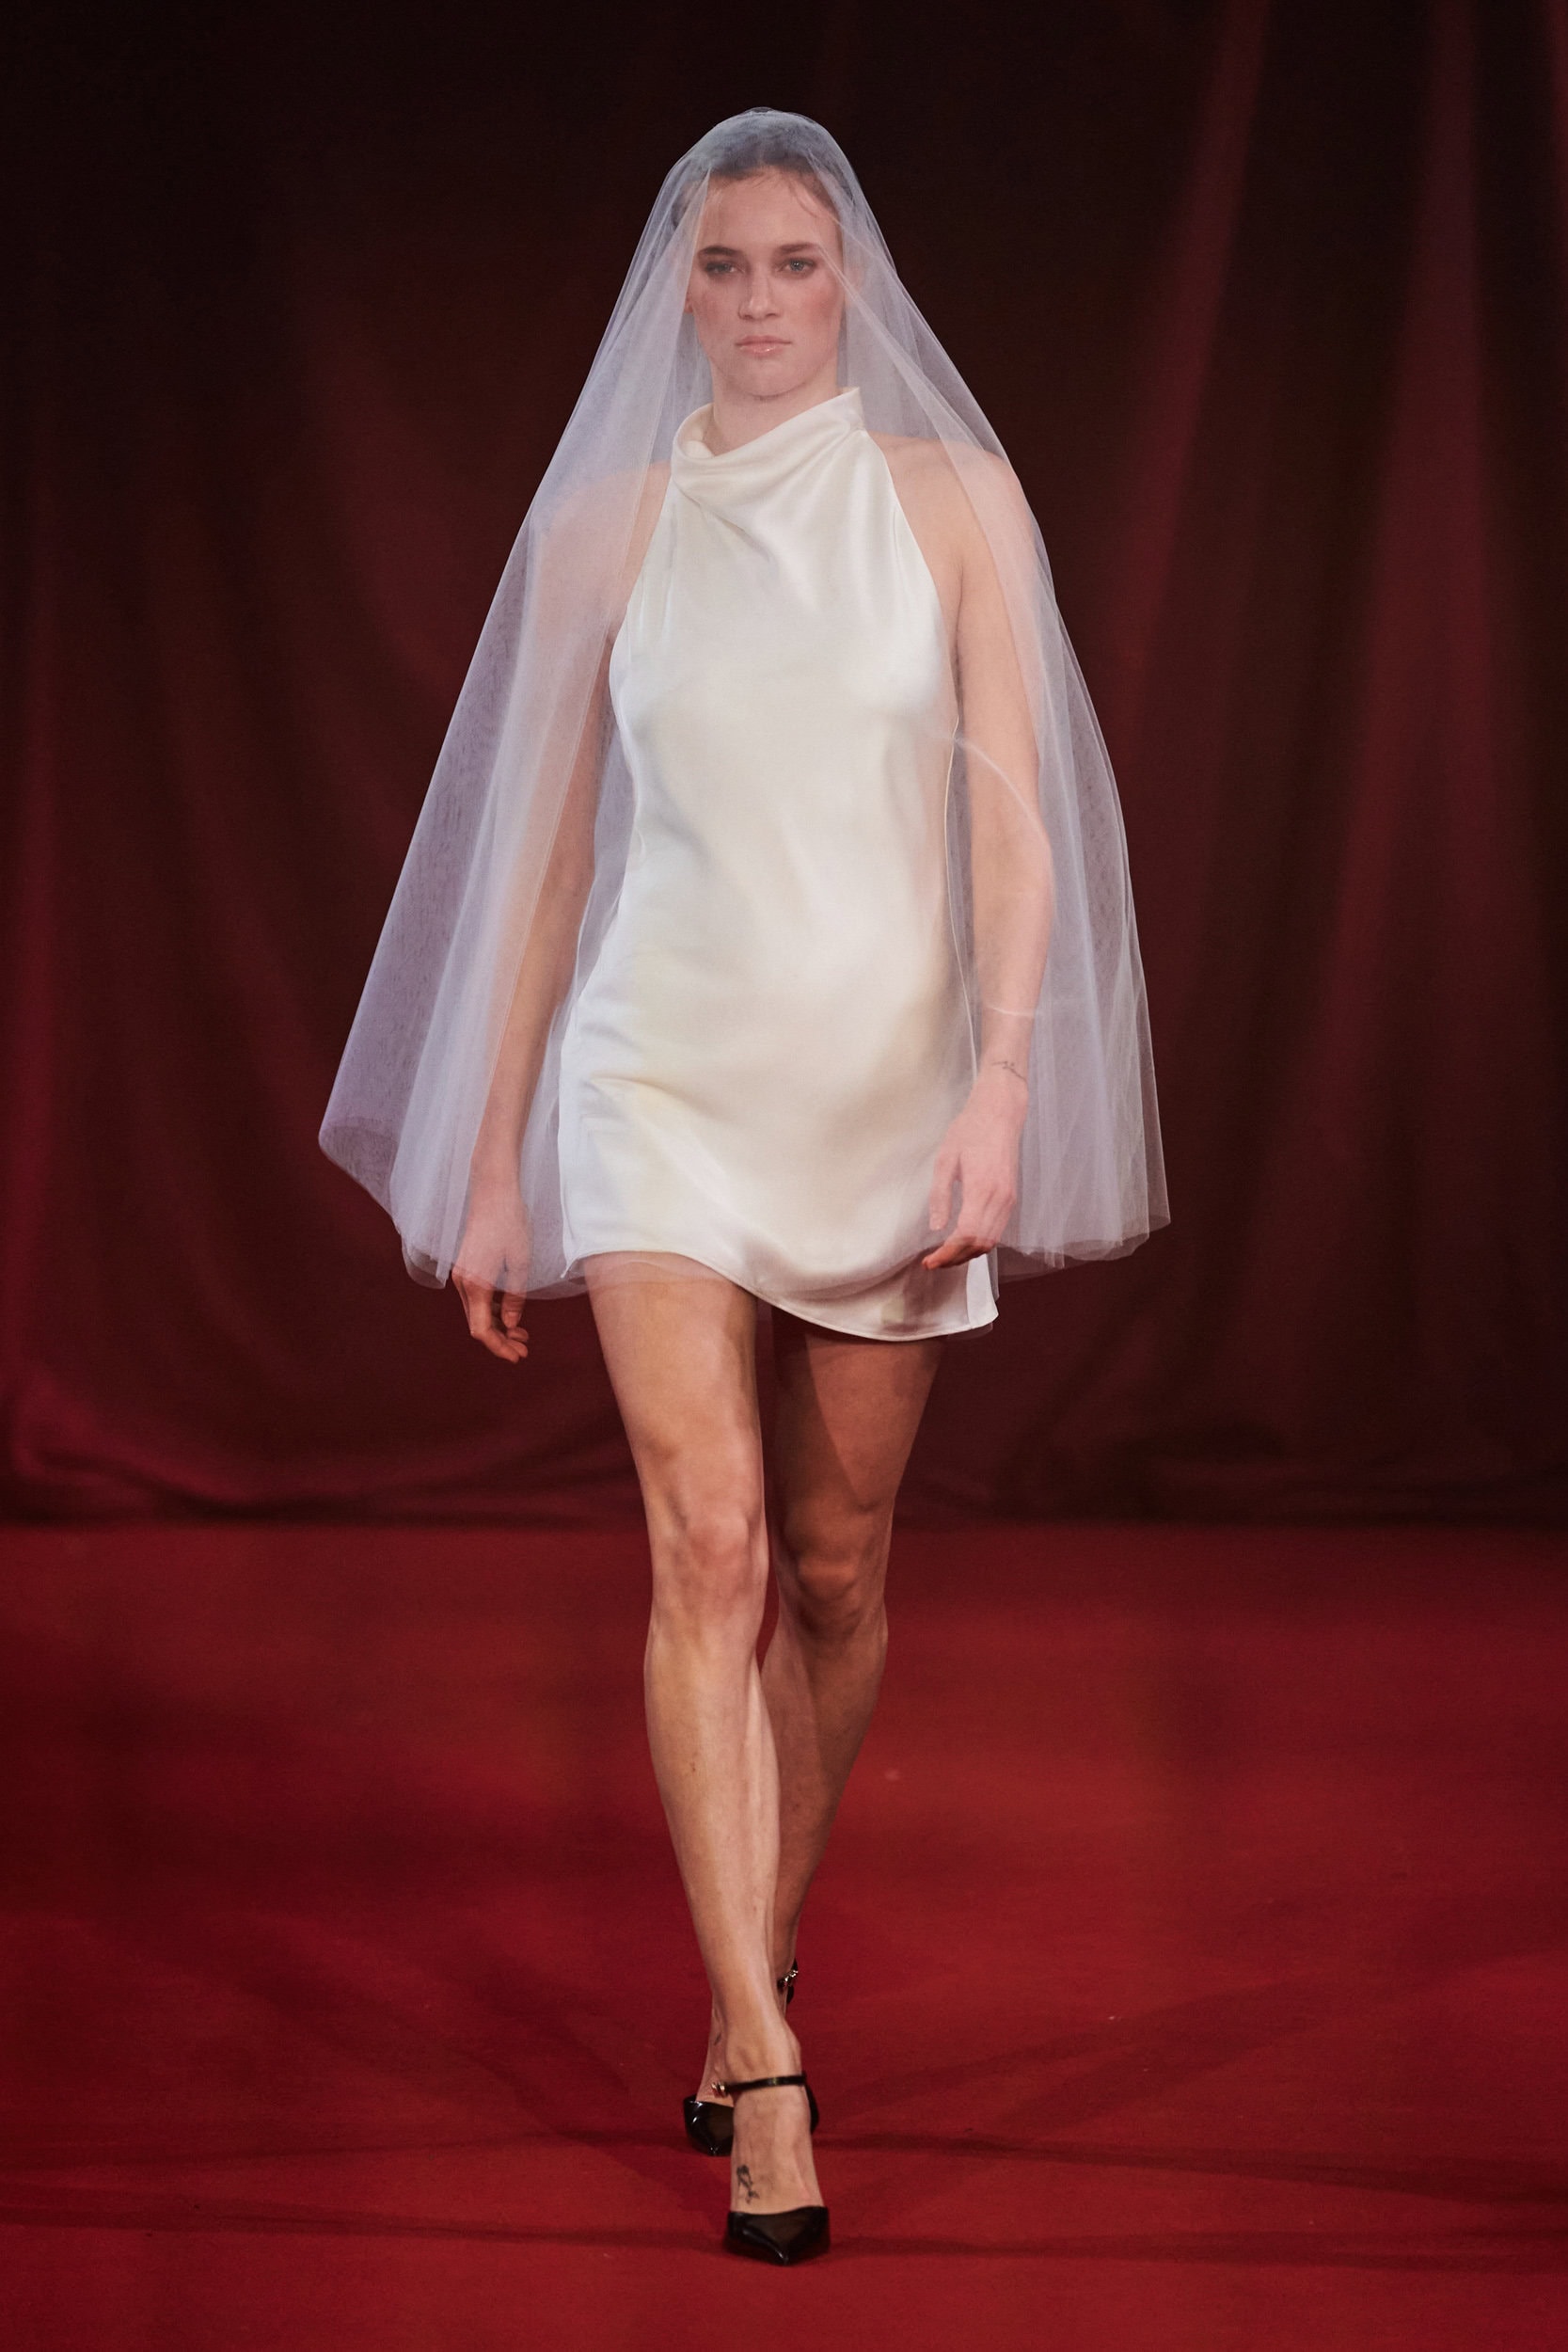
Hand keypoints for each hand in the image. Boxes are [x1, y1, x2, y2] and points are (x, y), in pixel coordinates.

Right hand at [453, 1180, 531, 1361]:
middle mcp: (462, 1283)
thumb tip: (511, 1323)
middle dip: (500, 1340)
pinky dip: (491, 1310)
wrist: (493, 1192)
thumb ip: (515, 1297)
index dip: (499, 1347)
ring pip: (476, 1312)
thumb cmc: (510, 1224)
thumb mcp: (520, 1264)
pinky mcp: (465, 1267)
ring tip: (521, 1333)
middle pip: (477, 1324)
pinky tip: (509, 1313)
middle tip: (524, 1348)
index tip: (518, 1356)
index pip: (482, 1330)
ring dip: (497, 1325)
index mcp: (475, 1285)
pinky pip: (476, 1298)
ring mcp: (461, 1275)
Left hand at [922, 1067, 1025, 1269]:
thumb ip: (940, 1196)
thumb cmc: (970, 1130)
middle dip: (956, 1259)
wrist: (1000, 1112)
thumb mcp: (945, 1160)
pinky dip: (981, 1242)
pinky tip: (964, 1241)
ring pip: (991, 1240)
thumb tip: (936, 1226)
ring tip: (946, 1256)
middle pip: (980, 1244)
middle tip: (934, 1263)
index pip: (965, 1235)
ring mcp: (1009, 1198)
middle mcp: (1000, 1198)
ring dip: (969, 1253)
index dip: (947, 1254)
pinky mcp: (1011, 1196)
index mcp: (981, 1188)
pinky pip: (998, 1229)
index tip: (929, 1261)